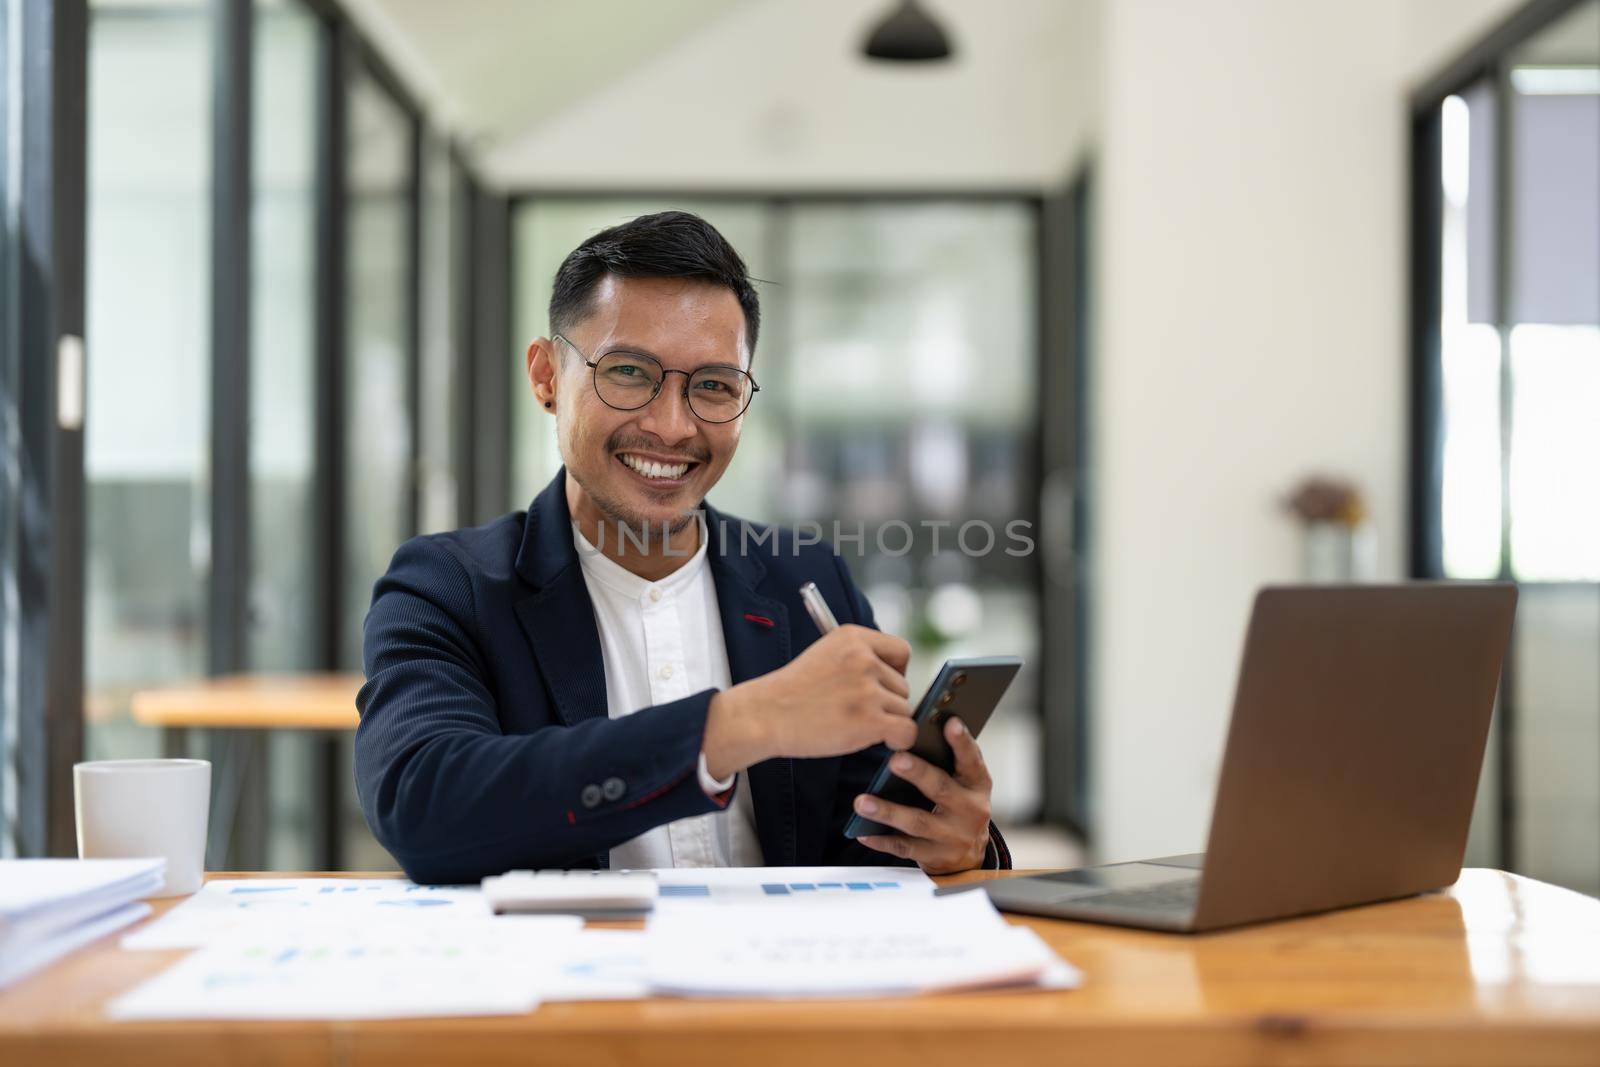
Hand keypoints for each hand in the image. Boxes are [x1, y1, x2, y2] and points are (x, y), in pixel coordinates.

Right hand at [703, 625, 915, 777]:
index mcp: (853, 638)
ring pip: (903, 709)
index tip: (881, 686)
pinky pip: (906, 731)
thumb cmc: (793, 691)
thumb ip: (860, 657)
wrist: (765, 715)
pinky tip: (881, 740)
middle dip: (886, 701)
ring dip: (886, 721)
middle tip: (856, 711)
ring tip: (854, 724)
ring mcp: (867, 689)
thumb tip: (897, 676)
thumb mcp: (825, 654)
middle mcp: (863, 659)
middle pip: (903, 685)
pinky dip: (899, 740)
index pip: (901, 651)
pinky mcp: (870, 719)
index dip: (896, 671)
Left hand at [855, 716, 992, 873]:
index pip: (971, 760)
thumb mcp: (965, 784)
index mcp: (977, 785)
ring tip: (862, 802)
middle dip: (918, 774)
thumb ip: (948, 761)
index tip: (950, 723)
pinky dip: (882, 840)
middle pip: (941, 789)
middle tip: (895, 760)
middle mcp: (969, 810)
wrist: (971, 856)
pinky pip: (904, 848)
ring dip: (888, 811)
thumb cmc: (960, 807)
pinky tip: (863, 833)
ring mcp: (952, 836)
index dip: (962, 742)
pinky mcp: (935, 856)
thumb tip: (912, 732)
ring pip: (917, 822)